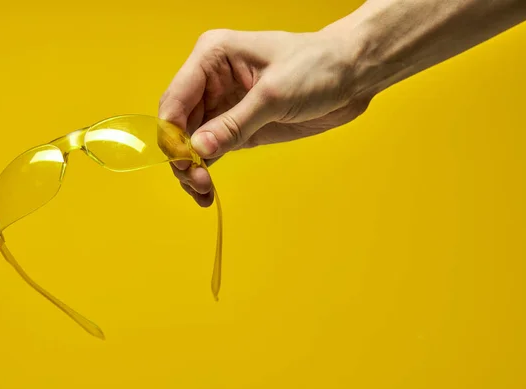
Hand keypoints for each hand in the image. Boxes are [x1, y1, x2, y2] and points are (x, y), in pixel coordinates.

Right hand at [158, 28, 373, 206]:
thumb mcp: (274, 95)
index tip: (185, 163)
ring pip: (191, 142)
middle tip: (198, 183)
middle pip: (179, 124)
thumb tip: (198, 150)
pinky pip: (212, 151)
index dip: (174, 134)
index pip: (176, 99)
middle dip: (182, 155)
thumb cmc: (317, 67)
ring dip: (191, 169)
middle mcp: (210, 81)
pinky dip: (206, 171)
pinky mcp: (238, 126)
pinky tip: (207, 193)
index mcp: (212, 57)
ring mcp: (223, 105)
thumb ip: (234, 123)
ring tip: (203, 194)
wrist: (351, 76)